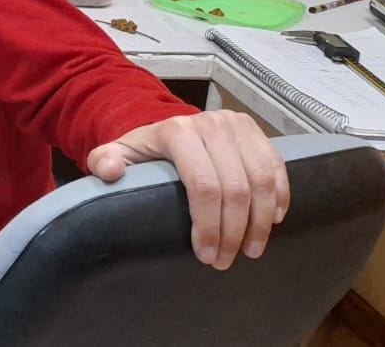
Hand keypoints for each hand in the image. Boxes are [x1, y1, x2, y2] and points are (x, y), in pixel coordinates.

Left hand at [87, 110, 288, 270]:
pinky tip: (271, 222)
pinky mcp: (257, 131)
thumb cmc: (146, 149)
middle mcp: (211, 124)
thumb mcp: (120, 153)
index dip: (209, 225)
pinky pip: (277, 169)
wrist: (169, 126)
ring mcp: (237, 125)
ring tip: (250, 249)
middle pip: (235, 188)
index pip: (203, 185)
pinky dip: (278, 198)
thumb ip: (105, 161)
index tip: (205, 255)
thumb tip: (109, 171)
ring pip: (262, 181)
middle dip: (234, 232)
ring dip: (260, 222)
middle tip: (226, 260)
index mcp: (177, 131)